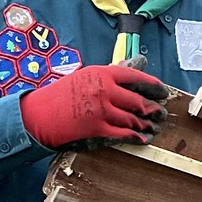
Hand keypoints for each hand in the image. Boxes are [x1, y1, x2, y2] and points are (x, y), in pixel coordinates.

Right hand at [19, 64, 167, 147]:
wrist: (38, 114)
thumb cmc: (62, 93)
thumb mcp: (87, 76)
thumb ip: (113, 73)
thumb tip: (140, 62)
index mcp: (102, 73)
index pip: (135, 76)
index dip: (153, 85)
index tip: (163, 91)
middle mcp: (104, 90)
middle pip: (138, 100)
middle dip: (153, 109)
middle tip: (161, 113)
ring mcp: (101, 110)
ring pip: (133, 119)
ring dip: (146, 124)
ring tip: (155, 126)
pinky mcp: (96, 128)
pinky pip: (123, 134)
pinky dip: (136, 137)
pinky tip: (143, 138)